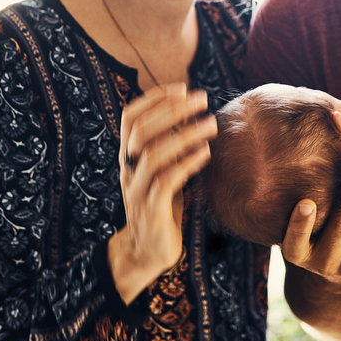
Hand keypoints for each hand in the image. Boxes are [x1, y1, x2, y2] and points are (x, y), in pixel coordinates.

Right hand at [109, 83, 214, 302]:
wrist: (146, 252)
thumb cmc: (161, 206)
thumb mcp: (162, 171)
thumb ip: (169, 146)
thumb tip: (191, 114)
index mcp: (128, 156)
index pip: (130, 117)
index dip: (154, 99)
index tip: (182, 88)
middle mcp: (128, 169)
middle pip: (142, 131)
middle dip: (172, 110)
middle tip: (203, 99)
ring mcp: (137, 190)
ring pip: (154, 154)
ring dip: (185, 135)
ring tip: (212, 125)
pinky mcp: (152, 210)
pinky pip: (166, 182)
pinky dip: (186, 164)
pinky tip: (205, 153)